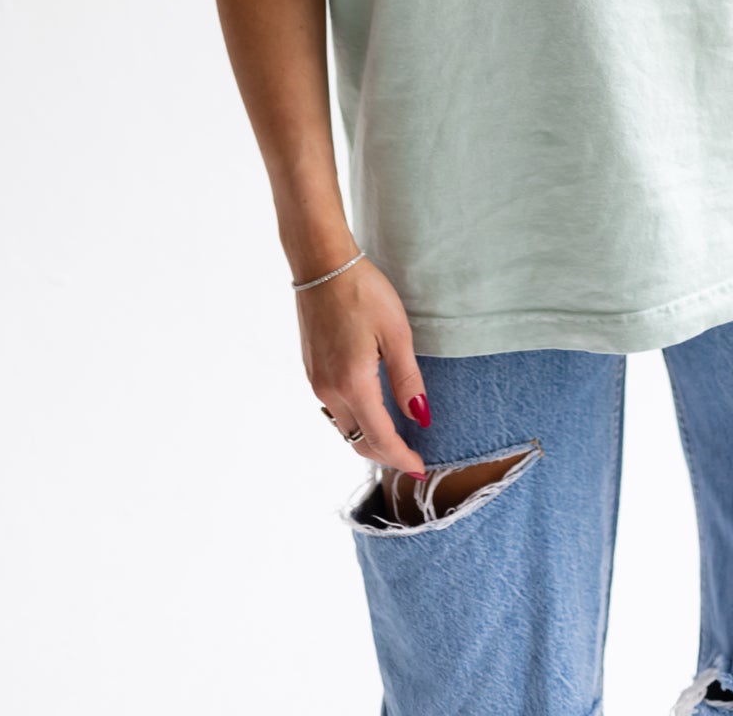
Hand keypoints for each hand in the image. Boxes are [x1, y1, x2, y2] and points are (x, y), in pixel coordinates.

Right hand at [296, 254, 430, 474]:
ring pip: (343, 427)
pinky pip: (334, 409)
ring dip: (368, 439)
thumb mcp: (396, 333)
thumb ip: (407, 379)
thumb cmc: (363, 291)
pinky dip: (354, 420)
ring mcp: (316, 381)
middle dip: (385, 454)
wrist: (322, 264)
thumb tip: (421, 417)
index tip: (420, 469)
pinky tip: (371, 411)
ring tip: (395, 439)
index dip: (401, 458)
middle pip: (358, 440)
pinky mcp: (311, 369)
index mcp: (352, 383)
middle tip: (412, 458)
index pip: (379, 438)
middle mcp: (328, 390)